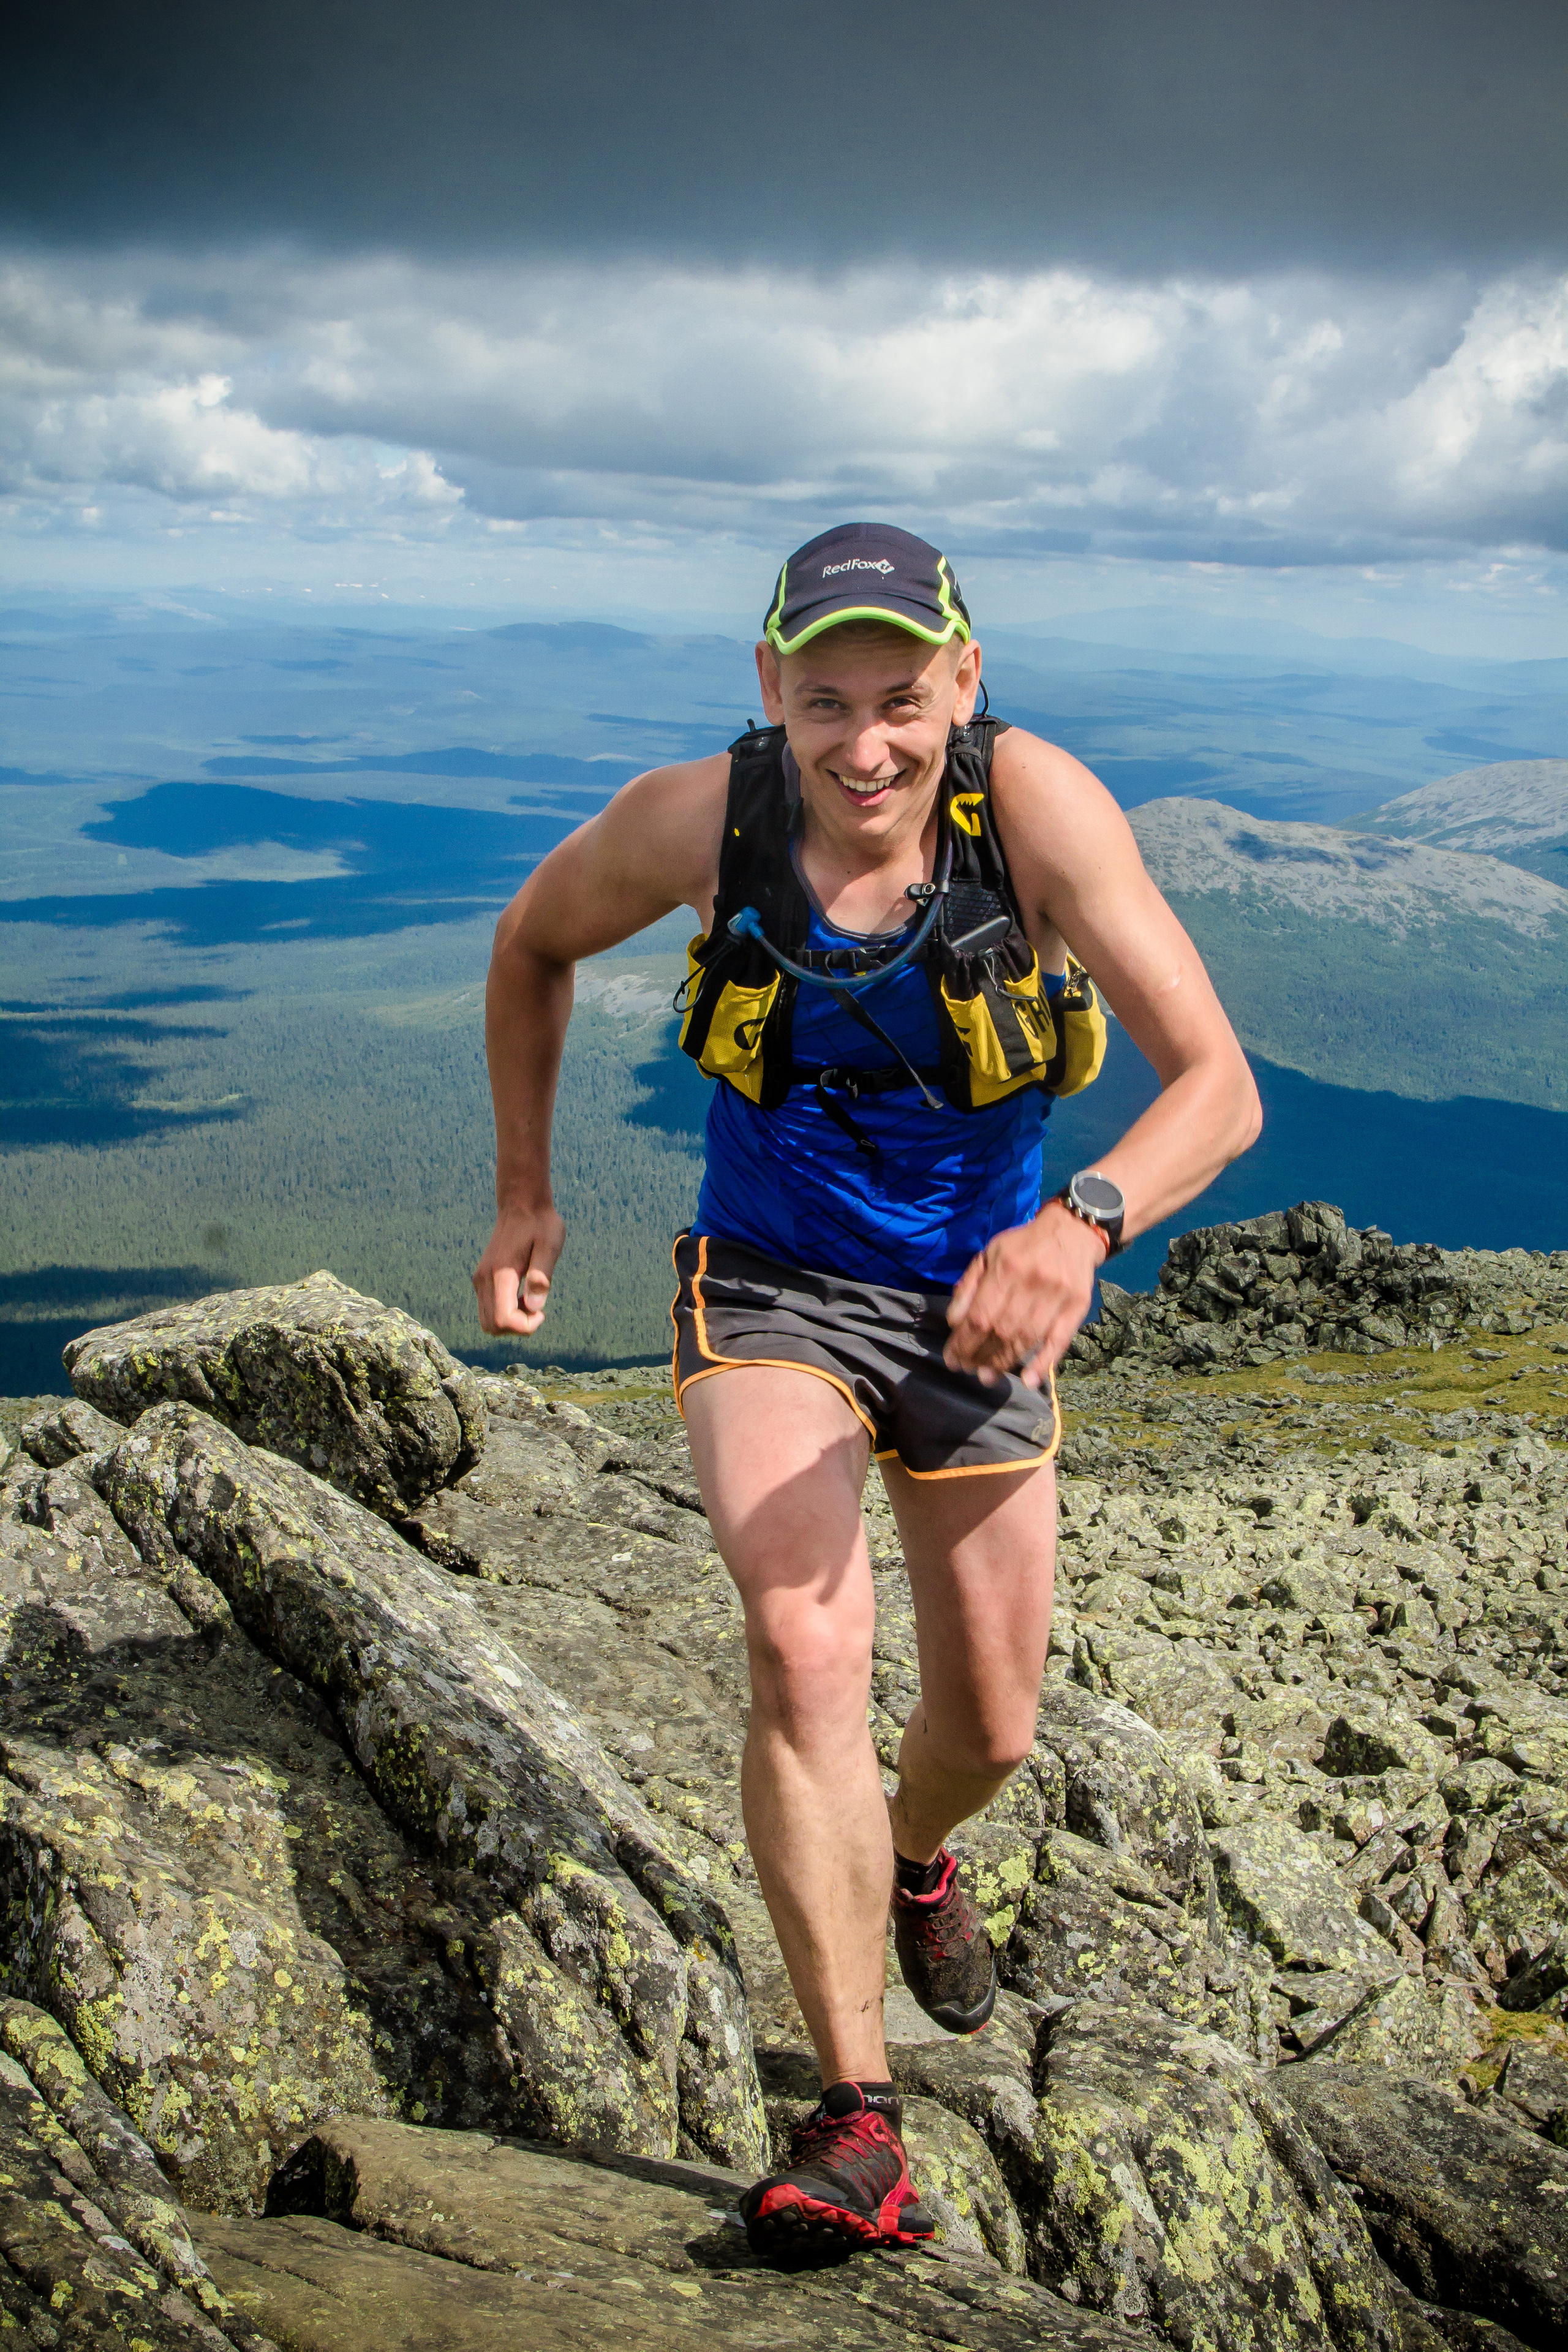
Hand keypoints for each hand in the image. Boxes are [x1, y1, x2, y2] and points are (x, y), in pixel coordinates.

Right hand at [472, 1203, 566, 1335]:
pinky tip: (523, 1293)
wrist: (522, 1205)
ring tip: (531, 1298)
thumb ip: (541, 1276)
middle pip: (491, 1326)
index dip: (525, 1326)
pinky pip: (489, 1309)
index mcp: (500, 1274)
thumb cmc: (540, 1224)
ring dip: (512, 1320)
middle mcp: (484, 1280)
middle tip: (537, 1306)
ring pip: (488, 1321)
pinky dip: (506, 1312)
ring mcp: (480, 1280)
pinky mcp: (482, 1279)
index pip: (503, 1320)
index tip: (542, 1311)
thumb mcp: (550, 1246)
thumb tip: (535, 1307)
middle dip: (517, 1327)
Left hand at [944, 1200, 1106, 1388]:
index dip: (963, 1342)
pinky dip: (1043, 1362)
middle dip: (980, 1355)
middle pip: (1001, 1330)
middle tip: (968, 1369)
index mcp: (1006, 1267)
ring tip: (987, 1376)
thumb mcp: (989, 1255)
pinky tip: (1029, 1380)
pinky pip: (1060, 1340)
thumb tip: (954, 1322)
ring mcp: (1057, 1295)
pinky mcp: (1077, 1306)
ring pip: (1026, 1338)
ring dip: (1004, 1362)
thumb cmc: (1023, 1246)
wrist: (1072, 1231)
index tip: (952, 1359)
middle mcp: (1032, 1281)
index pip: (979, 1316)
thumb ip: (969, 1286)